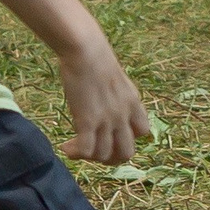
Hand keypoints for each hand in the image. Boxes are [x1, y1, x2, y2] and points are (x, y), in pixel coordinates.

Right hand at [55, 33, 150, 166]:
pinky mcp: (88, 121)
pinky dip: (76, 153)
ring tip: (75, 149)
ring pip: (105, 155)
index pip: (143, 132)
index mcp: (133, 103)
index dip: (128, 137)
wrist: (86, 51)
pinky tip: (66, 148)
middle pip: (127, 153)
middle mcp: (123, 115)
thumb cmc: (95, 58)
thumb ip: (116, 96)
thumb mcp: (115, 79)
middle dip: (110, 158)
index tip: (111, 133)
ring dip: (89, 157)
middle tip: (94, 151)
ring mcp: (107, 120)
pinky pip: (86, 150)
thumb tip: (105, 102)